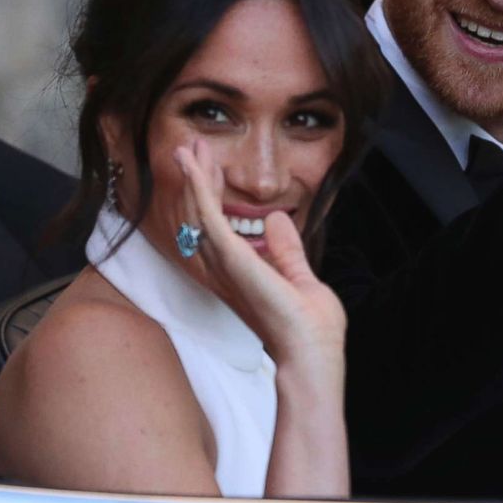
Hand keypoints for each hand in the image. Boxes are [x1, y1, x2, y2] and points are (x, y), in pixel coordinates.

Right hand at [172, 141, 345, 366]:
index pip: (215, 227)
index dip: (211, 194)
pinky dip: (199, 187)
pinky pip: (207, 216)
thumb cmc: (309, 330)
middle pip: (198, 217)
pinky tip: (195, 166)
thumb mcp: (299, 277)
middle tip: (193, 147)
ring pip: (196, 213)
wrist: (312, 354)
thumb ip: (285, 250)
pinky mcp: (231, 259)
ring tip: (189, 147)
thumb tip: (278, 220)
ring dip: (193, 177)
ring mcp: (224, 265)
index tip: (213, 166)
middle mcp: (222, 270)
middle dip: (196, 180)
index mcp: (237, 275)